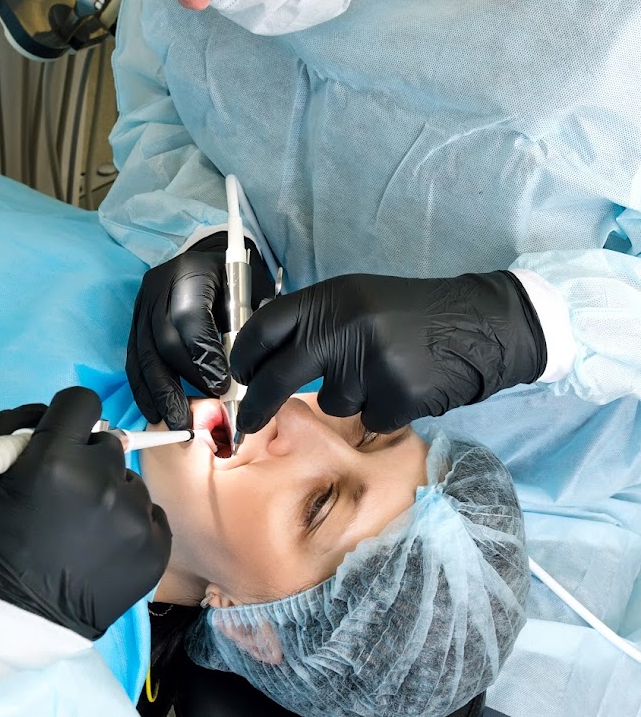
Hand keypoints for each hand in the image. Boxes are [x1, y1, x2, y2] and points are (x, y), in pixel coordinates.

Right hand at [0, 387, 171, 639]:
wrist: (13, 625)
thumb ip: (3, 427)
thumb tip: (42, 414)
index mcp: (56, 460)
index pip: (81, 401)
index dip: (64, 417)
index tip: (55, 440)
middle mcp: (103, 482)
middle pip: (105, 442)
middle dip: (83, 459)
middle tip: (59, 496)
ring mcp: (135, 517)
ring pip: (127, 481)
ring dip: (107, 493)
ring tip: (78, 529)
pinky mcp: (156, 548)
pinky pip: (149, 514)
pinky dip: (127, 524)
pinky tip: (100, 547)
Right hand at [128, 234, 274, 429]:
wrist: (208, 265)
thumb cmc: (235, 282)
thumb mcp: (250, 291)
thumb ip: (252, 323)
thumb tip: (252, 367)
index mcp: (190, 272)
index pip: (188, 317)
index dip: (202, 355)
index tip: (221, 386)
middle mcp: (158, 287)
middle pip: (162, 340)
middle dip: (181, 381)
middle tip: (199, 413)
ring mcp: (141, 306)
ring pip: (144, 355)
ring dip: (160, 393)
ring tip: (176, 421)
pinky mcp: (134, 325)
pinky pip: (134, 361)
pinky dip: (144, 390)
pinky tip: (156, 411)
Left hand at [231, 271, 546, 433]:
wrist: (482, 324)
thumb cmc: (411, 316)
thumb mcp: (356, 302)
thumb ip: (314, 324)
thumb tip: (262, 360)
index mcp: (330, 297)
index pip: (265, 327)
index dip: (244, 357)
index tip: (239, 377)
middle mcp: (345, 326)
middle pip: (279, 375)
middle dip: (258, 404)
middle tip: (246, 424)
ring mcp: (372, 360)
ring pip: (331, 402)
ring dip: (350, 398)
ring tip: (384, 371)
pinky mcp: (398, 393)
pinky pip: (368, 418)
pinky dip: (382, 410)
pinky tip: (405, 386)